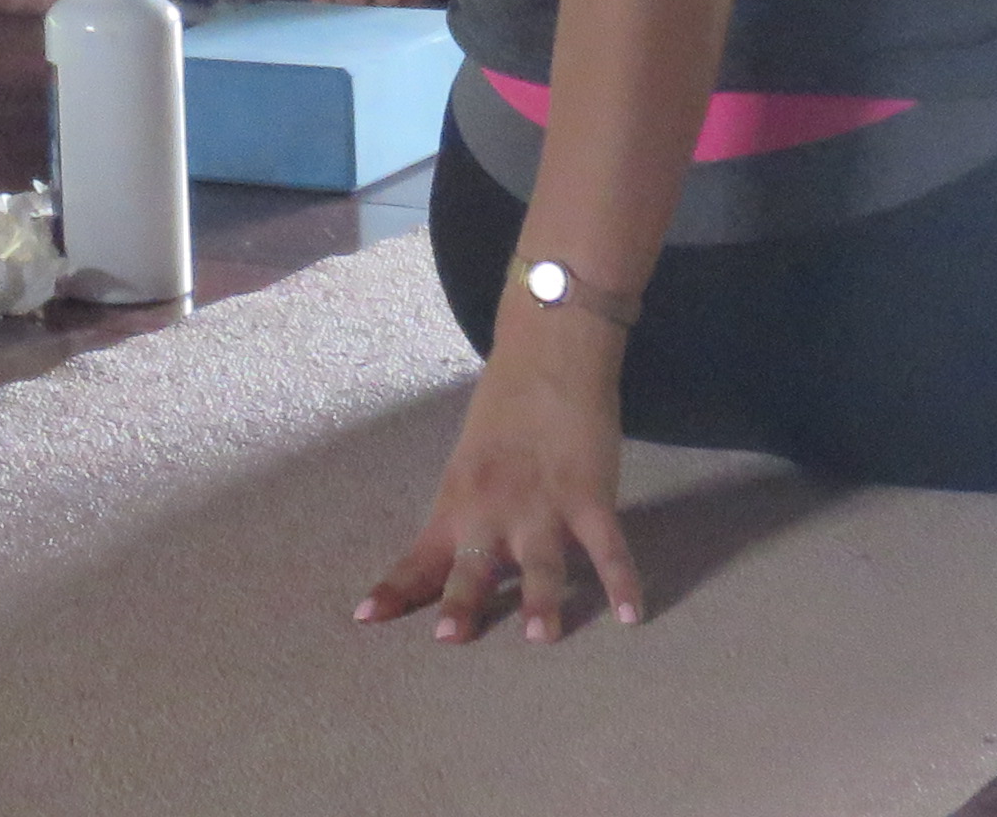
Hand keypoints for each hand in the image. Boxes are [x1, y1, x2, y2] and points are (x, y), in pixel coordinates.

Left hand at [357, 319, 641, 641]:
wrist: (547, 356)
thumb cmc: (504, 410)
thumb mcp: (469, 464)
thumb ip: (469, 514)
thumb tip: (463, 561)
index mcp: (457, 500)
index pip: (419, 555)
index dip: (395, 589)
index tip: (364, 619)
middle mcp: (493, 508)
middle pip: (473, 564)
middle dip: (461, 601)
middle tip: (448, 640)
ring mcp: (544, 505)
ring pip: (541, 563)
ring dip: (542, 602)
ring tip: (541, 639)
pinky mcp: (590, 497)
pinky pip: (608, 548)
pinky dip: (622, 581)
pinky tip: (632, 615)